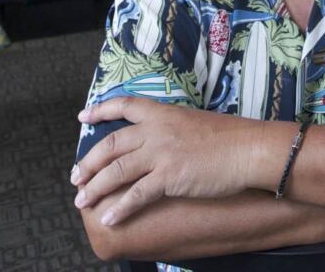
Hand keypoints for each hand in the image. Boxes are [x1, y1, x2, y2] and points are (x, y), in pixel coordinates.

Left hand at [71, 98, 268, 224]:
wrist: (249, 149)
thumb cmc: (230, 137)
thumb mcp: (195, 121)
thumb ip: (172, 128)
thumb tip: (160, 140)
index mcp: (163, 113)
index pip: (124, 106)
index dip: (100, 111)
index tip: (82, 117)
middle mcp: (156, 130)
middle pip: (110, 144)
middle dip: (88, 162)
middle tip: (76, 176)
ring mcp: (161, 153)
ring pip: (116, 171)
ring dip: (95, 187)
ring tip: (82, 201)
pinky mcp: (170, 177)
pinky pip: (137, 195)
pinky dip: (120, 208)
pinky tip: (110, 218)